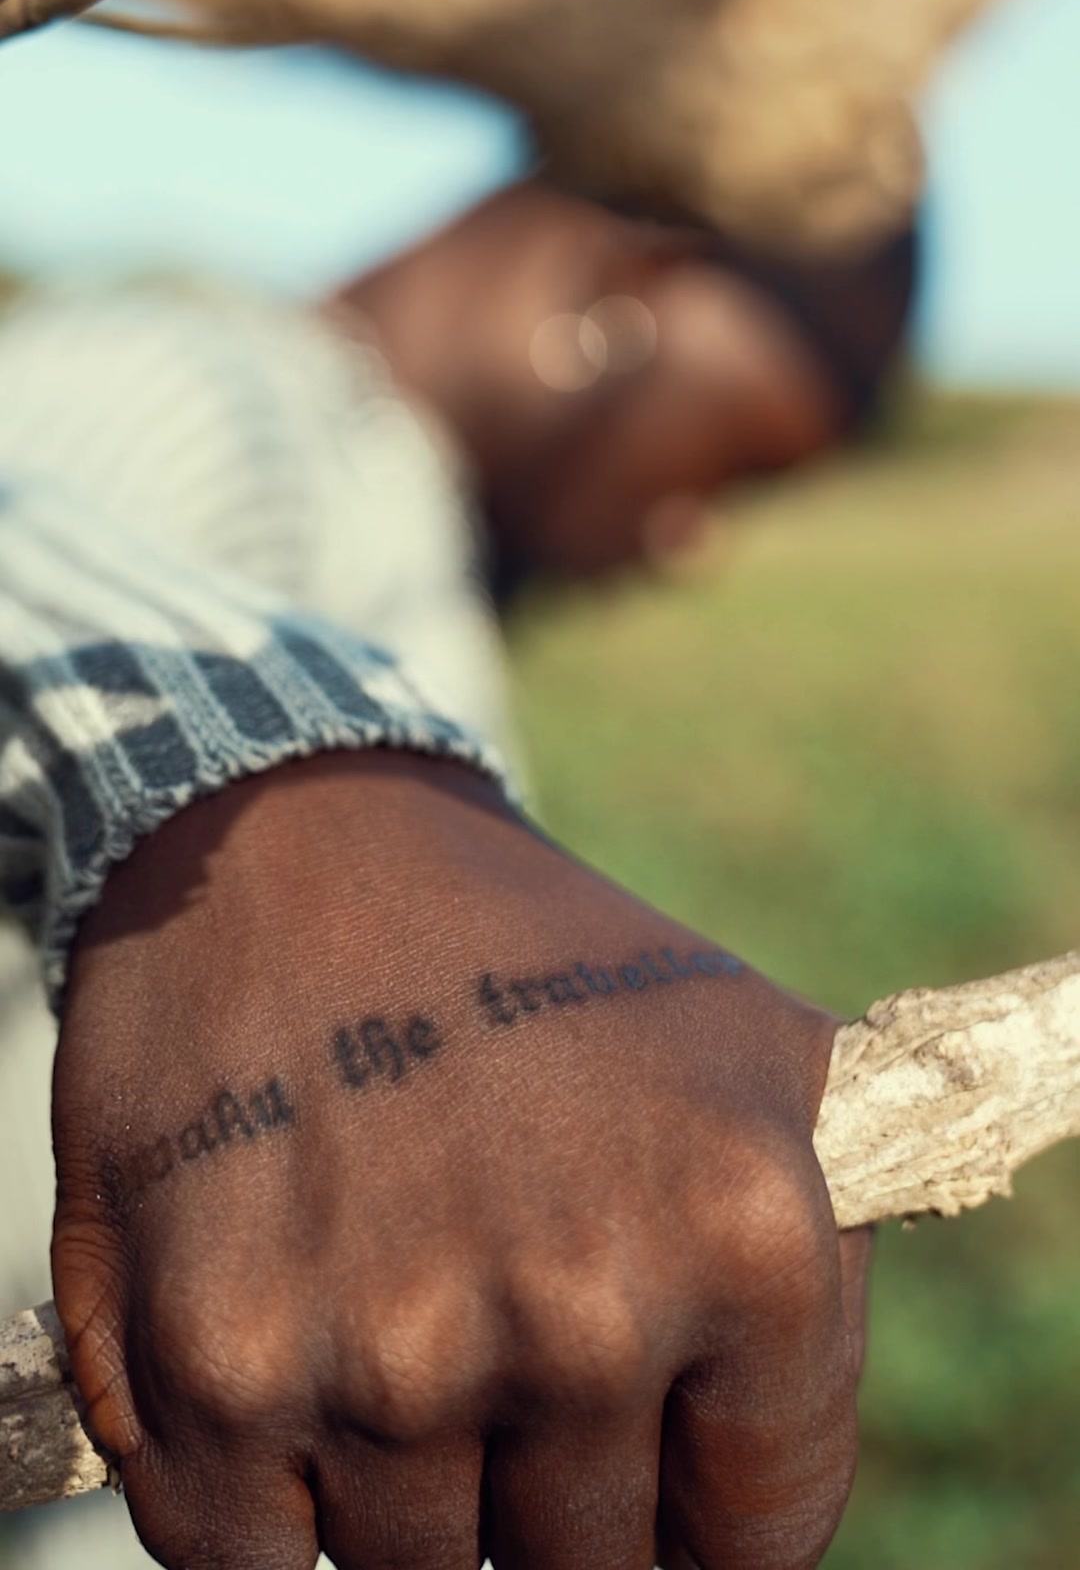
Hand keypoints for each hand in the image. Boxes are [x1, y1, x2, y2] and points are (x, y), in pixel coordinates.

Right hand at [53, 752, 869, 1569]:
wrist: (290, 836)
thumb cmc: (525, 954)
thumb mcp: (746, 1045)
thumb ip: (829, 1264)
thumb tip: (765, 1510)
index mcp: (746, 1238)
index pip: (755, 1544)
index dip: (695, 1515)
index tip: (644, 1470)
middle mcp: (583, 1311)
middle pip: (581, 1568)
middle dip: (545, 1483)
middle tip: (493, 1330)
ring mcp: (396, 1349)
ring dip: (404, 1482)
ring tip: (387, 1302)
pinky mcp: (222, 1360)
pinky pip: (246, 1565)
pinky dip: (262, 1501)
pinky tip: (285, 1351)